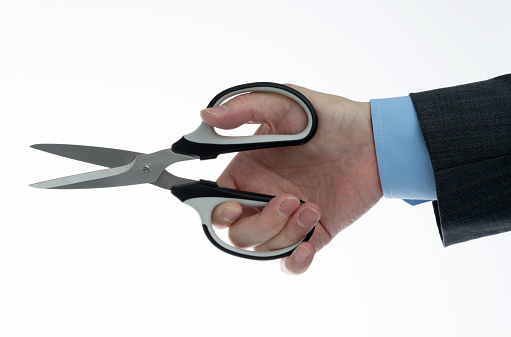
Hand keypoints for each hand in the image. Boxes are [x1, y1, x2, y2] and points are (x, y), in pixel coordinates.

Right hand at [201, 84, 382, 273]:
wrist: (374, 140)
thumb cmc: (329, 118)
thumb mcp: (286, 102)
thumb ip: (245, 108)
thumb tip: (206, 117)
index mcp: (248, 171)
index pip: (217, 201)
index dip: (218, 211)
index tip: (234, 207)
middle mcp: (264, 196)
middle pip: (239, 232)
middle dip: (260, 223)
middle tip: (289, 200)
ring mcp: (288, 217)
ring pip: (264, 247)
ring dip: (284, 234)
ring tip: (313, 208)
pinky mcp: (315, 232)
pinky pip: (292, 261)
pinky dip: (295, 262)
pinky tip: (307, 247)